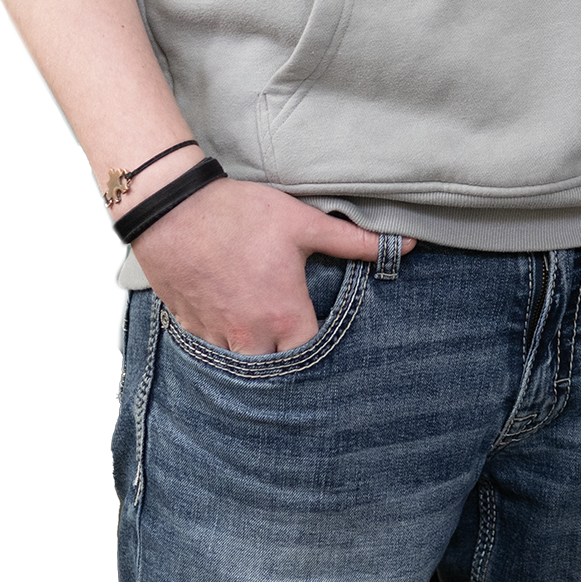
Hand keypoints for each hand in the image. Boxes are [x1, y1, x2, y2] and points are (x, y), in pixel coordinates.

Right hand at [132, 175, 398, 353]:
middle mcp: (247, 334)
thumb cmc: (242, 215)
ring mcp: (213, 334)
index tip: (333, 345)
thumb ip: (354, 242)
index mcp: (281, 315)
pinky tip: (235, 328)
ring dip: (255, 358)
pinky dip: (224, 346)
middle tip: (301, 347)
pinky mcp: (188, 325)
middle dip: (289, 365)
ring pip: (240, 365)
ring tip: (270, 341)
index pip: (310, 359)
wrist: (173, 210)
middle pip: (274, 372)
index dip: (324, 357)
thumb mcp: (304, 223)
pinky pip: (210, 351)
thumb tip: (407, 246)